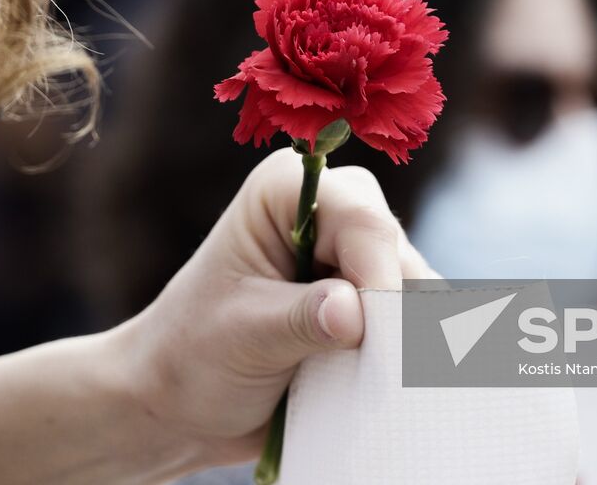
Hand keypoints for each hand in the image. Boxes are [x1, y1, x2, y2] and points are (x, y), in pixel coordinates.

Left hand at [115, 147, 435, 467]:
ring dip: (402, 337)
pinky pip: (416, 320)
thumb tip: (355, 313)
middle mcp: (329, 210)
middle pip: (395, 249)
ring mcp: (354, 257)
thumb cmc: (193, 355)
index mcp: (285, 191)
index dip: (377, 274)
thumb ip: (299, 319)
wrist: (180, 404)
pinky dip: (407, 353)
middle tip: (375, 367)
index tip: (371, 336)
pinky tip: (385, 383)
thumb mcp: (240, 335)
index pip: (360, 218)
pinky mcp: (371, 301)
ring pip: (415, 287)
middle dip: (393, 309)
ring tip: (371, 380)